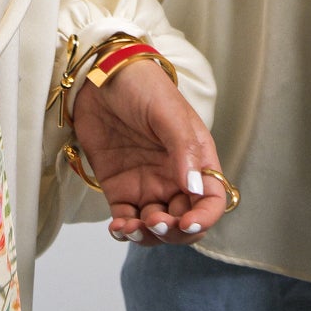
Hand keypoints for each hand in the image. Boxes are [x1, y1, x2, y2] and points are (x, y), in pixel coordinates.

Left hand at [71, 59, 230, 246]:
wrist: (99, 74)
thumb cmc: (141, 85)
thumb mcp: (167, 111)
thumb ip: (183, 149)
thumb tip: (195, 188)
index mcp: (196, 160)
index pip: (211, 200)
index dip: (204, 218)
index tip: (187, 223)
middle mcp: (174, 177)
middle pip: (184, 222)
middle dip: (173, 232)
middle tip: (156, 222)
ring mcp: (146, 184)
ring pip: (155, 228)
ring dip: (147, 236)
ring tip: (130, 226)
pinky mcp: (119, 187)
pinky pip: (126, 219)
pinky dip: (124, 230)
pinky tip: (118, 226)